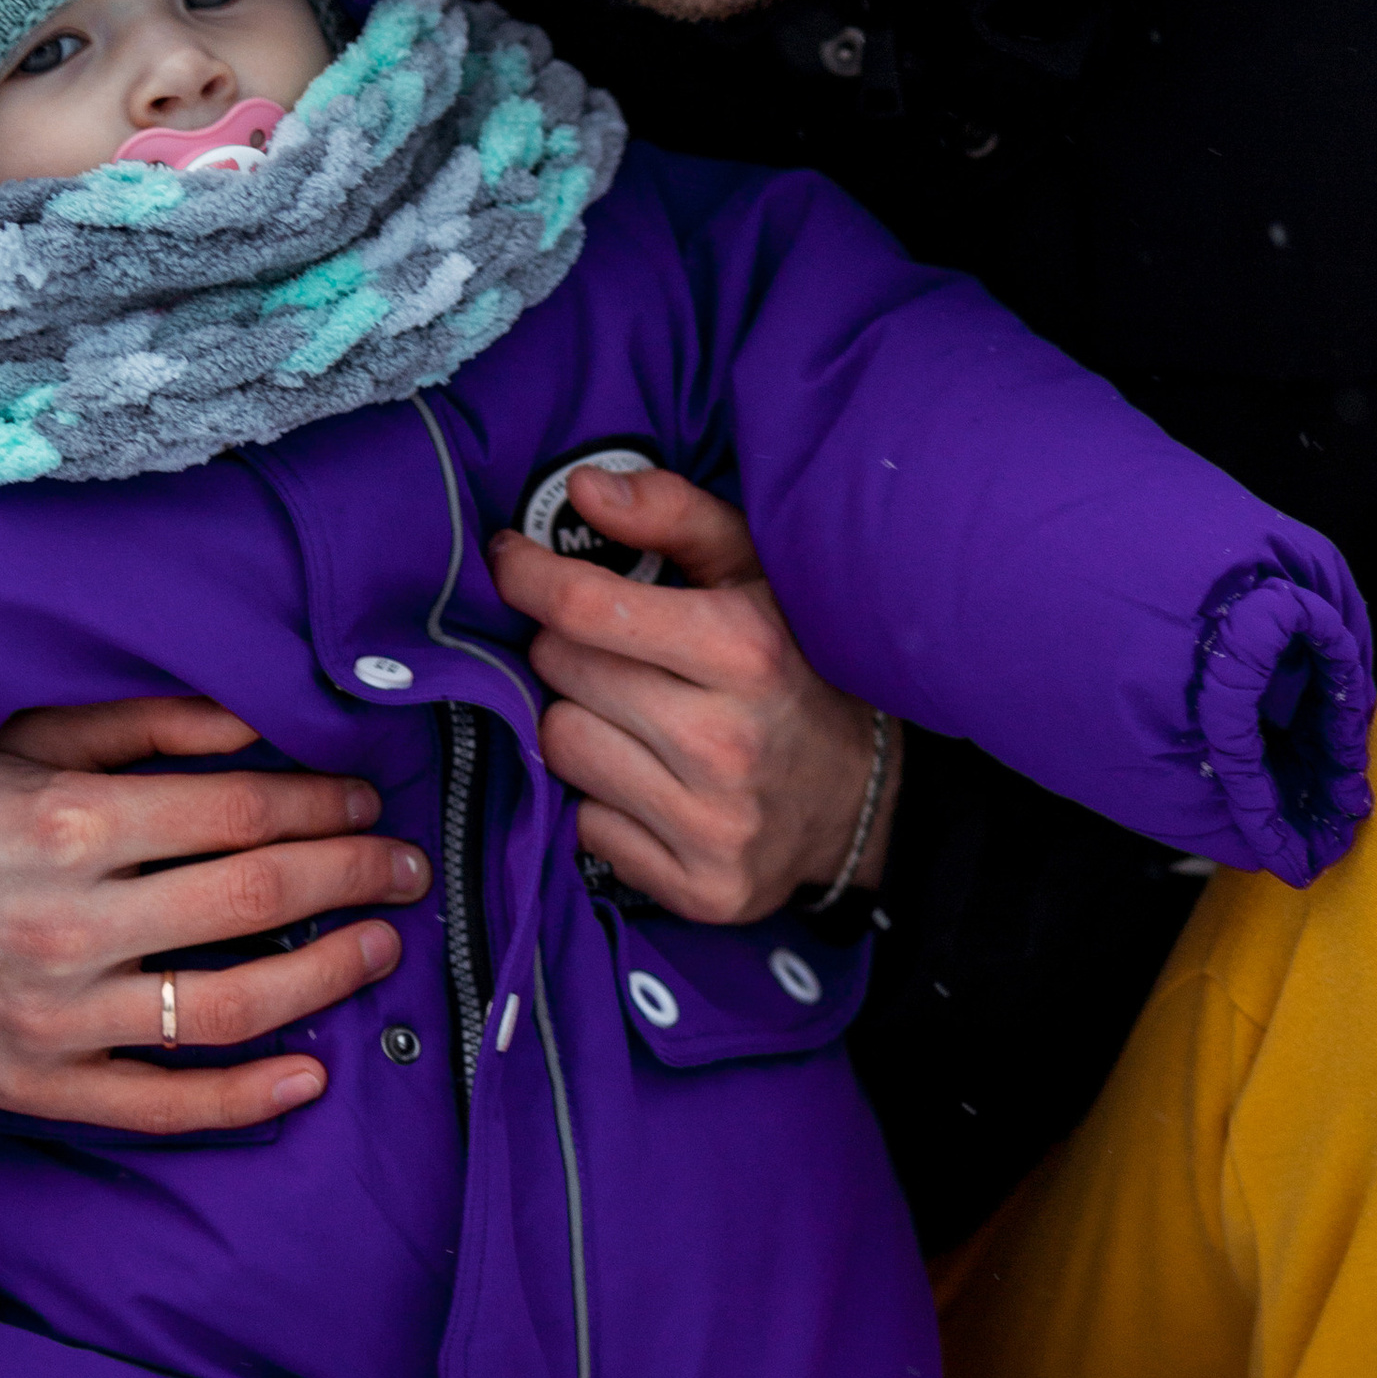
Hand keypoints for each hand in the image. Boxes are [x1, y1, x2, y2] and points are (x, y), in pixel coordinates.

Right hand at [0, 696, 427, 1134]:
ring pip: (231, 1005)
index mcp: (67, 822)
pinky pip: (163, 1104)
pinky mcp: (37, 1086)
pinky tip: (312, 1074)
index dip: (323, 805)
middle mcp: (68, 923)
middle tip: (407, 867)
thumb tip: (258, 722)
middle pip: (256, 898)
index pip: (240, 812)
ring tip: (381, 949)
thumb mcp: (15, 737)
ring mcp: (54, 1017)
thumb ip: (140, 724)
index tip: (366, 801)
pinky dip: (247, 1096)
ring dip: (328, 976)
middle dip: (353, 878)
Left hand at [487, 464, 899, 922]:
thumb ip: (674, 515)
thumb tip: (584, 489)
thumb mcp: (756, 573)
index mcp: (745, 649)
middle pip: (562, 675)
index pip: (585, 610)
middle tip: (607, 651)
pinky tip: (645, 782)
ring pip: (562, 750)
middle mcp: (727, 742)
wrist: (866, 801)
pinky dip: (600, 801)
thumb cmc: (793, 666)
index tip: (511, 561)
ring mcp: (712, 824)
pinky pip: (586, 828)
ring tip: (627, 717)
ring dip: (577, 724)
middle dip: (568, 650)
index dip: (530, 577)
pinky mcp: (698, 888)